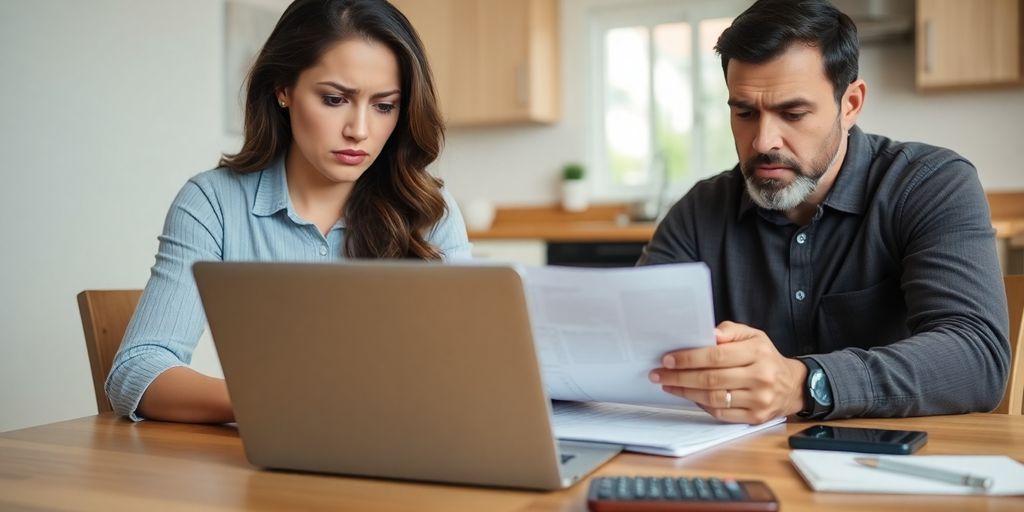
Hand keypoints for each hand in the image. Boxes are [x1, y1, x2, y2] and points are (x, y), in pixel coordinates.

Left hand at [648, 321, 806, 423]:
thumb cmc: (765, 357)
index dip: (689, 358)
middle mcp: (760, 377)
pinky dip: (700, 405)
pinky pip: (720, 413)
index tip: (668, 359)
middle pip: (711, 379)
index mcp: (757, 353)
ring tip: (668, 384)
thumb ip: (729, 331)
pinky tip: (688, 396)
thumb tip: (707, 335)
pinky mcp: (755, 417)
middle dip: (679, 376)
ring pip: (713, 398)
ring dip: (685, 392)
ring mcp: (758, 400)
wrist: (792, 385)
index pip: (716, 356)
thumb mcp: (753, 335)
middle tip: (659, 373)